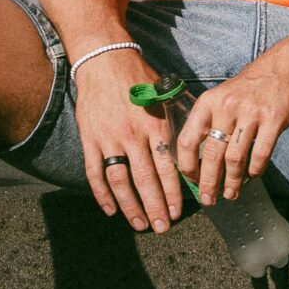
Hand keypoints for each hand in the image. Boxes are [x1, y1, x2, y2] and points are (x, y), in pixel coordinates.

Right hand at [71, 48, 184, 231]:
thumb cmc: (140, 78)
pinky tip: (111, 209)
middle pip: (145, 179)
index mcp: (155, 126)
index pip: (168, 167)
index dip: (173, 192)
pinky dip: (102, 193)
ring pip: (120, 180)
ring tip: (140, 224)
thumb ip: (178, 120)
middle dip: (155, 206)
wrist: (105, 61)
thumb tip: (198, 142)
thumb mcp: (166, 96)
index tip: (179, 211)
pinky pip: (95, 172)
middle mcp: (133, 135)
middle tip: (163, 227)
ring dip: (131, 206)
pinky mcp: (90, 139)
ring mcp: (109, 139)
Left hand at [173, 54, 288, 204]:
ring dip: (232, 181)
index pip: (188, 139)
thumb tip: (201, 160)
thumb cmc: (251, 88)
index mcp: (208, 102)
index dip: (187, 165)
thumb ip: (211, 122)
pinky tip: (253, 176)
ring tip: (231, 193)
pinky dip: (255, 169)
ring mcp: (251, 113)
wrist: (286, 68)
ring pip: (235, 157)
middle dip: (208, 182)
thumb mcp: (223, 96)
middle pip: (212, 154)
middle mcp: (227, 107)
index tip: (191, 181)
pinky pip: (261, 153)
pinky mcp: (273, 119)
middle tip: (208, 199)